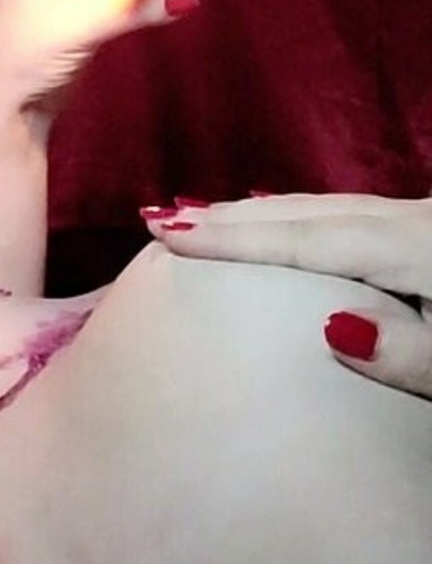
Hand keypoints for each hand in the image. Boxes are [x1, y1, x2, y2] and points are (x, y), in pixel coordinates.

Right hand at [145, 193, 431, 399]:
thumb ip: (410, 354)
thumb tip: (332, 330)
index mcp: (419, 247)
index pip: (308, 241)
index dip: (234, 238)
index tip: (164, 232)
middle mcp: (415, 220)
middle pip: (309, 214)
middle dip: (233, 218)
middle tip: (158, 219)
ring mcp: (424, 220)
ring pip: (327, 208)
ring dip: (263, 215)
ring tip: (203, 217)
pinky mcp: (431, 232)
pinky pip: (349, 214)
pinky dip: (302, 219)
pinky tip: (286, 222)